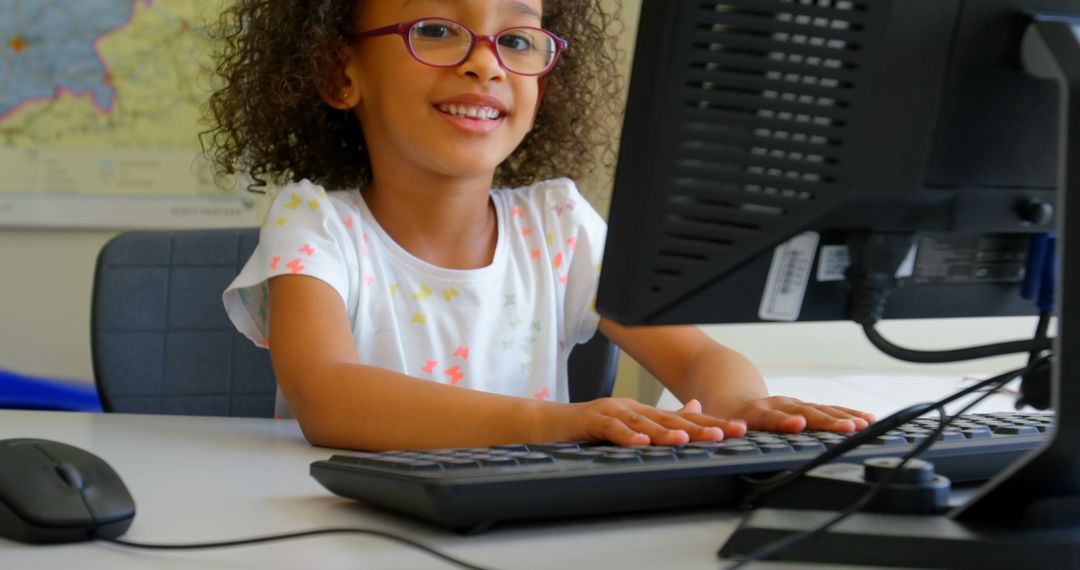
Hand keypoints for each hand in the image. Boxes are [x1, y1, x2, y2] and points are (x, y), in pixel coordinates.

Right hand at [547, 397, 746, 446]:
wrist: (546, 422)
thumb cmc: (587, 427)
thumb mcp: (628, 423)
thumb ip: (659, 420)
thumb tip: (693, 409)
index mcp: (643, 410)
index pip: (684, 417)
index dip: (711, 423)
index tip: (738, 430)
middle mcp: (632, 408)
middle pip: (671, 417)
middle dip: (700, 425)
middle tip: (727, 433)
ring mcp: (611, 412)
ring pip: (644, 422)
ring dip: (666, 431)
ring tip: (687, 439)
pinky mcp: (591, 421)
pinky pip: (611, 429)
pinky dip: (626, 436)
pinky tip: (641, 443)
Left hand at [726, 396, 874, 432]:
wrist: (734, 397)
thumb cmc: (728, 417)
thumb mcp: (720, 426)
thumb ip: (725, 434)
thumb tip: (725, 442)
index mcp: (754, 412)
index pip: (770, 417)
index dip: (784, 421)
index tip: (798, 424)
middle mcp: (777, 405)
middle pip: (804, 412)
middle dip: (826, 421)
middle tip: (847, 428)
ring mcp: (793, 405)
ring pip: (820, 410)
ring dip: (842, 417)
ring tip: (863, 425)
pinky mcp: (805, 407)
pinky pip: (828, 410)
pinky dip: (847, 415)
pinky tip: (867, 420)